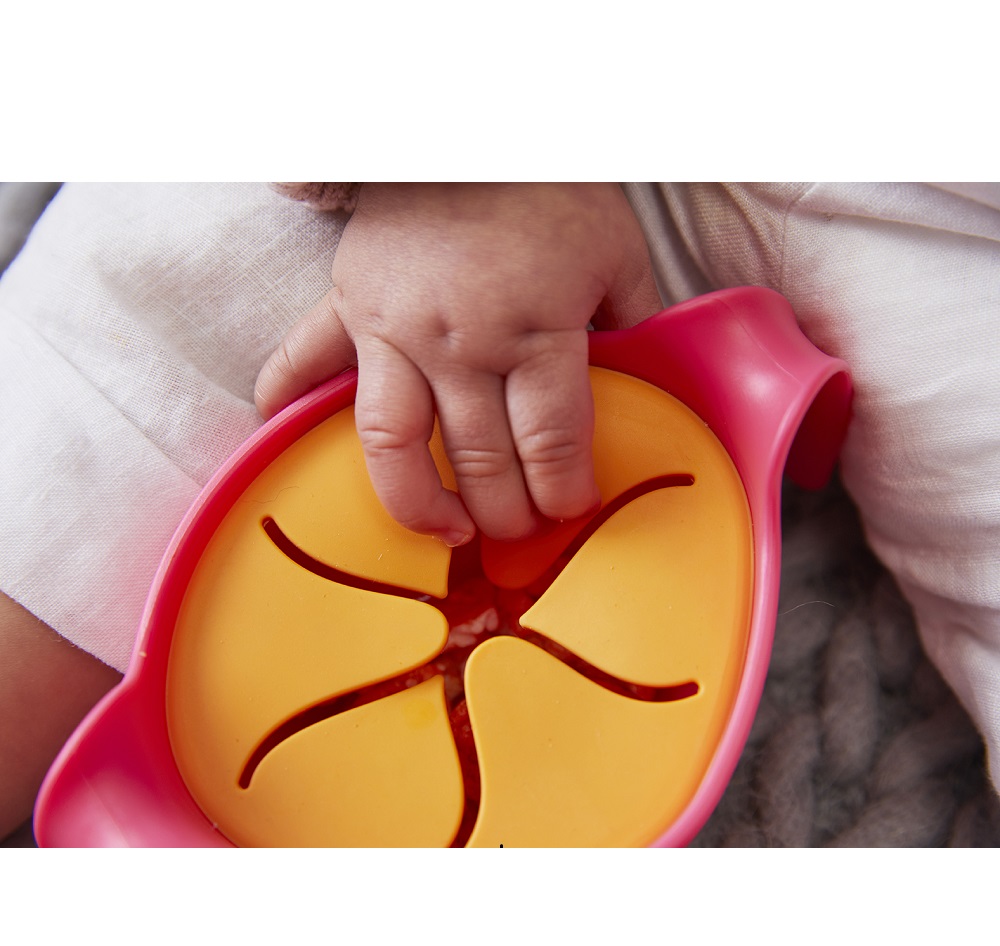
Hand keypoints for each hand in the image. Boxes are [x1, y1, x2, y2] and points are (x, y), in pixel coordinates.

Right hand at [255, 183, 661, 544]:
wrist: (469, 125)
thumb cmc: (547, 188)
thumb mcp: (614, 251)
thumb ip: (628, 322)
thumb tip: (633, 376)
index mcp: (535, 329)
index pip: (550, 442)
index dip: (564, 491)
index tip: (570, 508)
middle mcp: (460, 343)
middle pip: (481, 461)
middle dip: (507, 514)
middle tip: (518, 532)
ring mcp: (394, 329)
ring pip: (392, 443)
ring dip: (417, 504)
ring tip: (442, 532)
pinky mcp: (347, 305)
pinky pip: (301, 361)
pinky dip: (285, 403)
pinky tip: (282, 437)